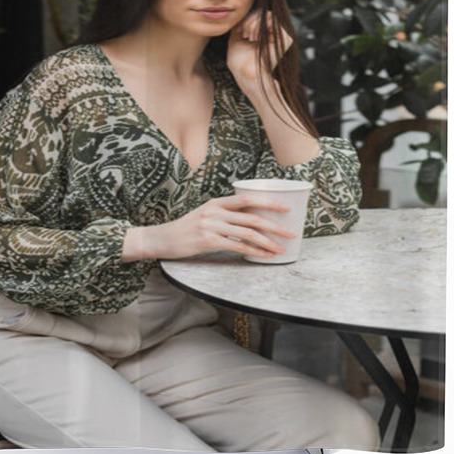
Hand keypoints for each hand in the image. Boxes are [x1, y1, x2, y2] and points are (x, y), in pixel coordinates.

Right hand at [122, 193, 297, 261]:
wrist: (162, 239)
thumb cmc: (186, 229)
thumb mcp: (205, 215)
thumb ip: (224, 215)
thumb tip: (249, 220)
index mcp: (217, 201)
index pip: (248, 198)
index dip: (269, 202)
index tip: (286, 207)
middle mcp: (215, 210)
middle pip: (252, 216)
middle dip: (275, 225)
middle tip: (291, 232)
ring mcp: (211, 225)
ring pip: (247, 232)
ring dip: (268, 242)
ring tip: (281, 248)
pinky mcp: (207, 240)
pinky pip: (237, 245)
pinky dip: (253, 251)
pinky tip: (263, 255)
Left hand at [227, 9, 293, 84]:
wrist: (246, 73)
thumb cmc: (240, 62)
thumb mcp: (234, 40)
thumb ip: (239, 27)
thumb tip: (241, 16)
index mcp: (262, 34)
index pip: (256, 15)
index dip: (245, 19)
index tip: (238, 31)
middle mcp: (272, 34)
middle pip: (261, 13)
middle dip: (249, 21)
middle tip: (244, 34)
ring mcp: (278, 35)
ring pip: (266, 15)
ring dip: (253, 24)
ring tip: (249, 37)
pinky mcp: (284, 37)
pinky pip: (272, 20)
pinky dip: (259, 26)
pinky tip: (254, 38)